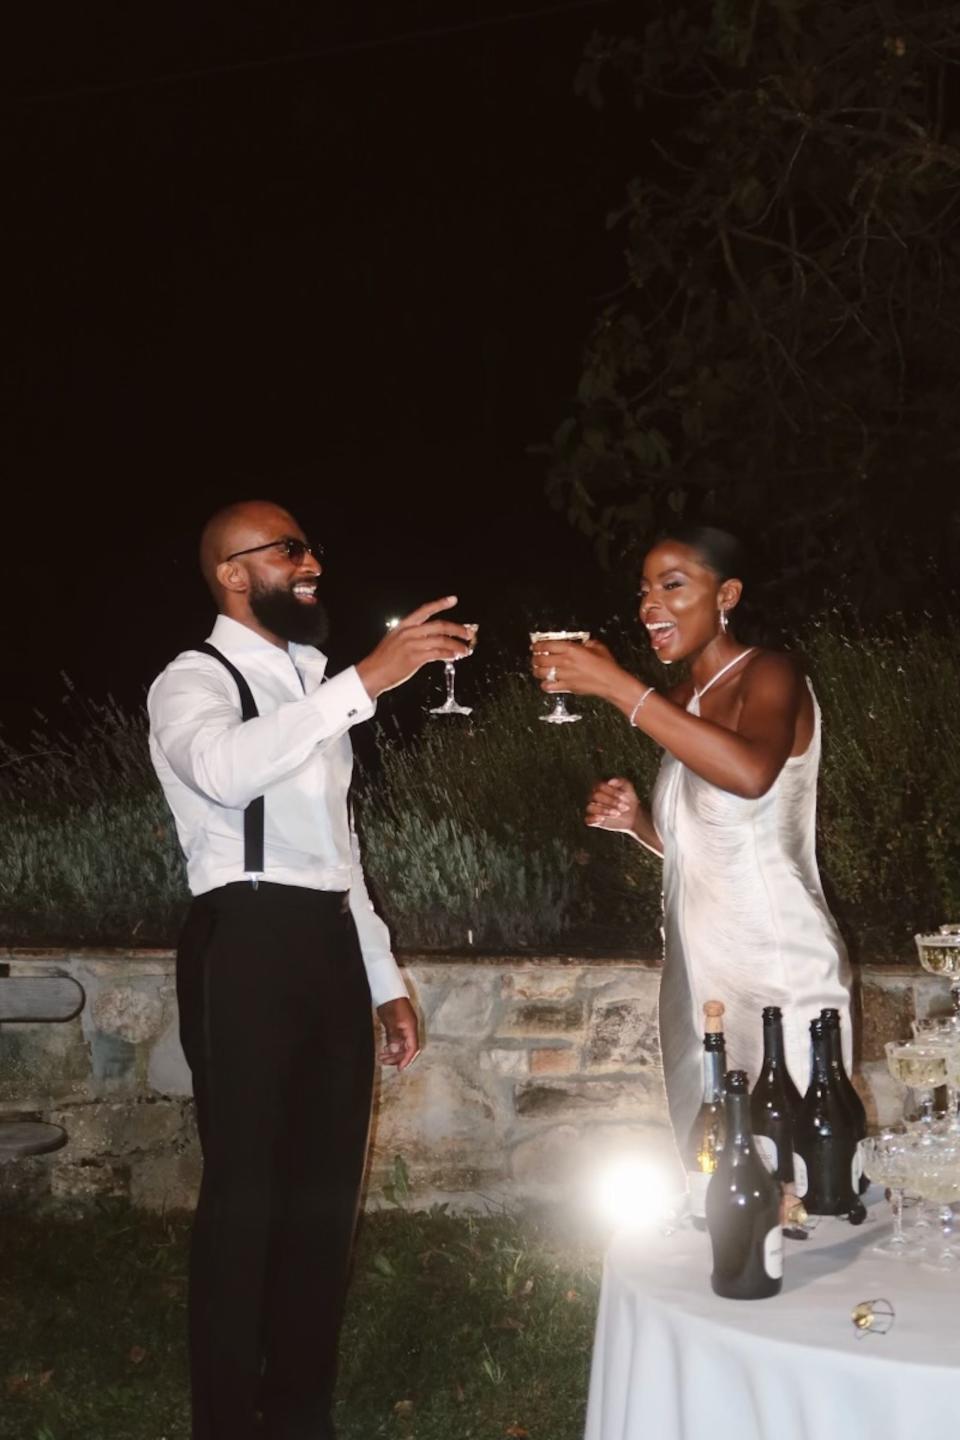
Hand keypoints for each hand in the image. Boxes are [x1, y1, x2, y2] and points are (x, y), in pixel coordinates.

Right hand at [357, 597, 475, 698]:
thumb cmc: (383, 659)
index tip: (453, 599)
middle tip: (469, 633)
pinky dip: (449, 654)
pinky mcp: (415, 658)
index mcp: (404, 625)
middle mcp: (409, 632)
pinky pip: (437, 653)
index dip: (441, 603)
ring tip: (465, 649)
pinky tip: (454, 656)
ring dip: (457, 645)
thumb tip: (431, 639)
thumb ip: (412, 636)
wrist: (372, 672)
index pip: (425, 610)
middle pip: (440, 625)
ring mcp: (412, 644)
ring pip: (441, 640)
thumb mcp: (395, 640)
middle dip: (458, 628)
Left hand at [377, 997, 420, 1070]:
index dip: (407, 1059)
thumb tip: (395, 1050)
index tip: (400, 1068)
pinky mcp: (398, 1026)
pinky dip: (392, 1046)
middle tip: (384, 1061)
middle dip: (397, 1057)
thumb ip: (393, 1035)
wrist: (387, 991)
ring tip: (381, 1057)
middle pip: (407, 1049)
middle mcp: (409, 1029)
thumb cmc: (390, 1003)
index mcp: (410, 1028)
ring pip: (401, 1045)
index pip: (412, 1048)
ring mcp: (404, 1027)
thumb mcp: (391, 1020)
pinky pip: (397, 1040)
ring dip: (393, 1053)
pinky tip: (385, 1049)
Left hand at [529, 636, 621, 697]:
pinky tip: (546, 682)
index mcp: (571, 649)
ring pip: (541, 672)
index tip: (535, 645)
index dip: (538, 645)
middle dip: (535, 657)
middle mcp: (565, 661)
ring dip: (536, 670)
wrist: (611, 682)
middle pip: (540, 658)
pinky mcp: (566, 686)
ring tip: (537, 669)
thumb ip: (587, 642)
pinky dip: (544, 684)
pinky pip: (548, 686)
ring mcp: (564, 675)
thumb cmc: (606, 665)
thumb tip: (582, 643)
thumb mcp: (598, 646)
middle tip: (535, 657)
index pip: (547, 645)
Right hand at [585, 777, 640, 833]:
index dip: (612, 792)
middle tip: (625, 807)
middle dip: (611, 801)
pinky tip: (602, 818)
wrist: (632, 816)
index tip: (625, 798)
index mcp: (600, 788)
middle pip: (595, 796)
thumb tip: (610, 781)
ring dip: (604, 810)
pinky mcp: (594, 821)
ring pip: (590, 808)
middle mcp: (594, 798)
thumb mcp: (627, 788)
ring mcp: (593, 809)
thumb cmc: (628, 800)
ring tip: (617, 814)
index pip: (600, 786)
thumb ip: (621, 781)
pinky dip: (593, 819)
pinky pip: (588, 820)